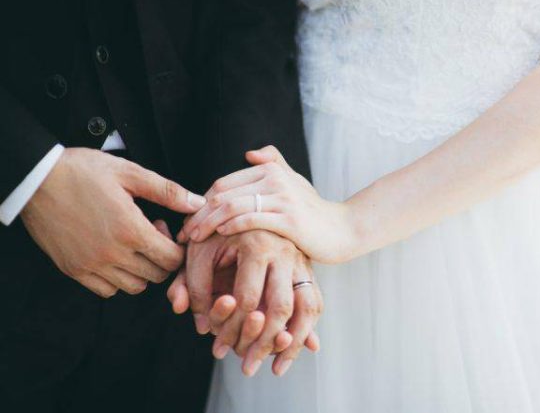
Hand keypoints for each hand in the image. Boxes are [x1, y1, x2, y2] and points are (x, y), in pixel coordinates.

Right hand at [20, 148, 204, 296]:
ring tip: (131, 244)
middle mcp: (112, 254)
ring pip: (134, 286)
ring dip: (141, 270)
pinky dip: (117, 280)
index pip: (172, 259)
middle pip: (157, 275)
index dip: (176, 247)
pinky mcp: (74, 270)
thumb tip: (198, 203)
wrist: (36, 179)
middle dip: (161, 257)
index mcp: (131, 230)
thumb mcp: (130, 173)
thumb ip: (168, 191)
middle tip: (148, 234)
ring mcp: (91, 265)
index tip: (163, 228)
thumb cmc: (83, 171)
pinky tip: (114, 256)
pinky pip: (107, 290)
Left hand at [169, 230, 322, 375]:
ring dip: (293, 342)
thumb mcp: (199, 251)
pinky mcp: (309, 268)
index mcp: (257, 243)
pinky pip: (316, 302)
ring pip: (308, 307)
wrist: (249, 203)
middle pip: (280, 308)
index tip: (218, 348)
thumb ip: (193, 284)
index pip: (247, 298)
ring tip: (276, 368)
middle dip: (263, 343)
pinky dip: (310, 328)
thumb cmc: (217, 230)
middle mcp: (285, 252)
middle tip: (248, 368)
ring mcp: (301, 260)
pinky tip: (303, 349)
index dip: (230, 328)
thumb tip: (201, 324)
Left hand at [178, 146, 359, 263]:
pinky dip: (230, 225)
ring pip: (231, 206)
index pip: (224, 183)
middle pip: (222, 193)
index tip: (190, 219)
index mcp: (271, 169)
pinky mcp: (289, 220)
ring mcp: (282, 198)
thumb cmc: (314, 211)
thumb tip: (250, 154)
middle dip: (198, 214)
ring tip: (194, 238)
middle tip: (184, 232)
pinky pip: (250, 219)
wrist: (343, 230)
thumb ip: (274, 164)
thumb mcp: (295, 182)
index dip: (201, 201)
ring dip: (207, 223)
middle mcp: (275, 178)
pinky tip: (219, 235)